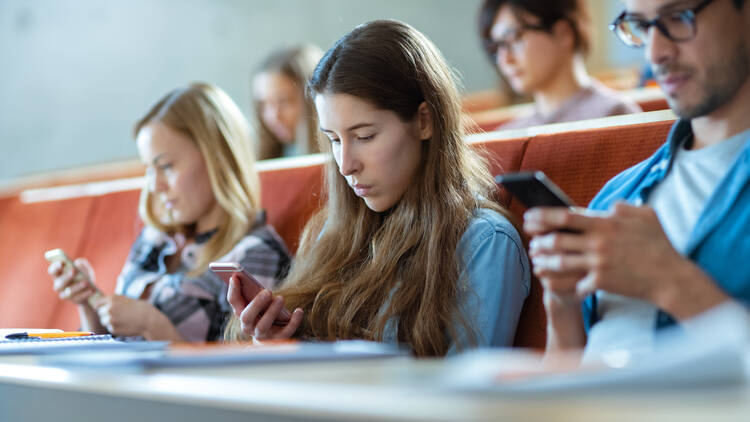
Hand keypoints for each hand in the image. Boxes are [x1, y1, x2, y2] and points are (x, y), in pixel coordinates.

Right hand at [49, 257, 97, 304]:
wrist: (90, 290)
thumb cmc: (84, 276)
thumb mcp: (84, 268)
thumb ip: (82, 264)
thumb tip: (78, 263)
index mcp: (58, 275)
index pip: (52, 271)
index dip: (55, 267)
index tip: (61, 262)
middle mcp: (58, 285)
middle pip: (59, 282)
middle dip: (66, 276)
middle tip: (74, 270)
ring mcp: (64, 294)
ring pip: (68, 292)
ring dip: (77, 287)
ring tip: (86, 283)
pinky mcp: (73, 300)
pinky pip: (77, 298)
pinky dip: (85, 294)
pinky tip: (92, 290)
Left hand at [93, 295, 154, 336]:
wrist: (148, 319)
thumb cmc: (139, 308)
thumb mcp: (125, 300)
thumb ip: (113, 302)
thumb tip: (101, 305)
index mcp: (112, 299)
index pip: (98, 303)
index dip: (101, 306)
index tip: (104, 309)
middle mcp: (109, 308)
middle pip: (100, 313)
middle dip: (106, 314)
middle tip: (118, 316)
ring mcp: (110, 319)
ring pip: (104, 321)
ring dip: (110, 321)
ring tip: (123, 320)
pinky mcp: (113, 329)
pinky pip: (110, 328)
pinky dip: (116, 328)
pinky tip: (125, 325)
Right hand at [227, 275, 302, 339]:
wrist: (268, 340)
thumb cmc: (262, 314)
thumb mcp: (257, 304)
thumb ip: (254, 294)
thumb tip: (255, 283)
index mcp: (241, 313)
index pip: (233, 301)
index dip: (233, 289)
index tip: (235, 276)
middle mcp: (248, 326)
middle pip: (247, 316)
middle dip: (256, 303)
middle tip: (267, 291)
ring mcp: (262, 334)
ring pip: (263, 325)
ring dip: (272, 311)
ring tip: (281, 298)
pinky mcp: (277, 339)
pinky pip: (286, 331)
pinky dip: (294, 321)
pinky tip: (299, 310)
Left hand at [525, 203, 687, 303]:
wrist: (671, 277)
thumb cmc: (660, 245)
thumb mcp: (647, 216)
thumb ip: (626, 207)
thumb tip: (611, 206)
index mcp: (606, 223)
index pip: (565, 216)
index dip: (543, 215)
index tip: (529, 215)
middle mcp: (599, 242)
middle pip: (557, 239)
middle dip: (538, 239)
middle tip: (530, 240)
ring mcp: (599, 263)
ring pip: (560, 262)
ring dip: (544, 261)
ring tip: (536, 260)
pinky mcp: (602, 281)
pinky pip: (575, 283)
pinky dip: (565, 283)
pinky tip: (554, 282)